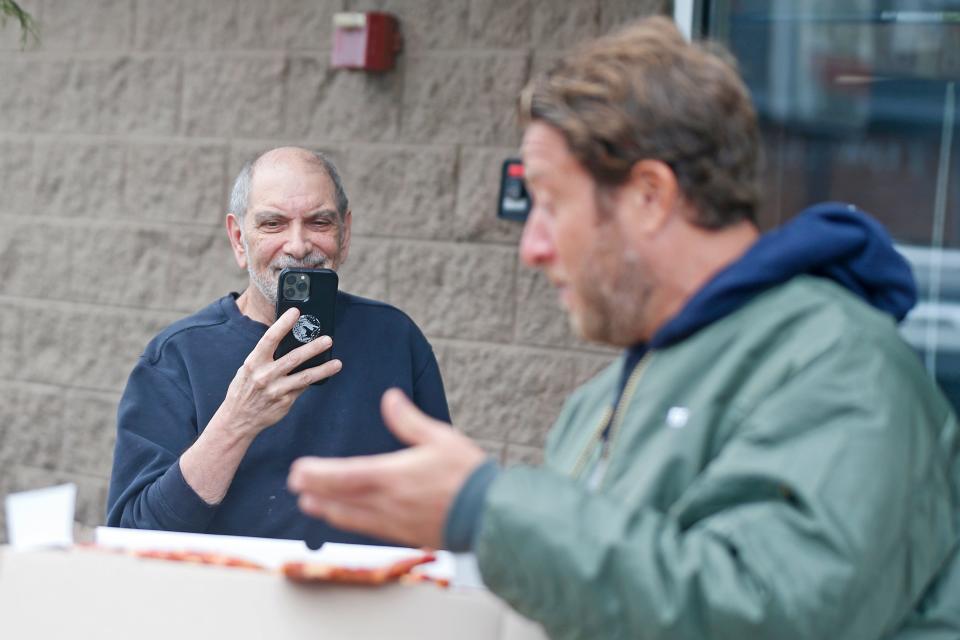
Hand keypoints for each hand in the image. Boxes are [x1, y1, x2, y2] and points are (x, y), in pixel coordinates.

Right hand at [220, 307, 340, 438]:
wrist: (237, 419)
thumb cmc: (245, 389)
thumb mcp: (248, 370)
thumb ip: (265, 357)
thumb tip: (289, 342)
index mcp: (253, 363)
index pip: (269, 339)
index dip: (283, 324)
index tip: (295, 312)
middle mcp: (265, 376)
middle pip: (293, 358)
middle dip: (313, 348)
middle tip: (328, 340)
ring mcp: (276, 390)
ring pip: (304, 377)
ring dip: (323, 369)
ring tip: (337, 363)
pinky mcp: (285, 402)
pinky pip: (302, 387)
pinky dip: (312, 380)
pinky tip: (323, 374)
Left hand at [287, 388, 486, 548]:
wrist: (489, 513)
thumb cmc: (466, 474)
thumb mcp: (440, 437)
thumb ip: (409, 420)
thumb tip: (389, 397)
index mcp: (393, 476)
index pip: (345, 475)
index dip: (318, 474)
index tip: (299, 470)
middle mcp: (388, 502)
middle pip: (341, 497)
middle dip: (316, 490)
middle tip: (295, 484)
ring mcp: (395, 521)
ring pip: (351, 516)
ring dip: (327, 508)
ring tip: (309, 503)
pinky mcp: (405, 534)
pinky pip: (368, 527)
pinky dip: (349, 521)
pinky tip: (343, 517)